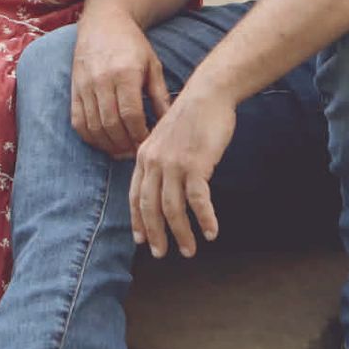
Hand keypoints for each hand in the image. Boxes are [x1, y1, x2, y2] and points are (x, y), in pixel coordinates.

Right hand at [70, 6, 172, 156]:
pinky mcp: (74, 90)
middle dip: (126, 145)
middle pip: (112, 125)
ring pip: (94, 127)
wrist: (103, 22)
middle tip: (137, 153)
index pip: (131, 115)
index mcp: (125, 73)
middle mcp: (102, 80)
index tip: (149, 143)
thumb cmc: (133, 45)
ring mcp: (84, 86)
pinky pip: (79, 122)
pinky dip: (91, 138)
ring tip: (123, 151)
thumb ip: (160, 96)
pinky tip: (105, 142)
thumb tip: (169, 125)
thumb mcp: (153, 66)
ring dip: (109, 145)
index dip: (140, 135)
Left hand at [129, 86, 234, 258]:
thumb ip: (160, 160)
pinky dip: (205, 219)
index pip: (136, 196)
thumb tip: (163, 184)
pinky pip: (198, 201)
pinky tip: (211, 232)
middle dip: (156, 235)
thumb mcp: (166, 138)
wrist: (208, 94)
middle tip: (162, 254)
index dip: (138, 221)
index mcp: (145, 156)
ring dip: (182, 234)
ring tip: (190, 250)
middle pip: (151, 208)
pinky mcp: (196, 165)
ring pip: (173, 209)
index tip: (141, 240)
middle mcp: (154, 163)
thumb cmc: (191, 116)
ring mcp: (174, 164)